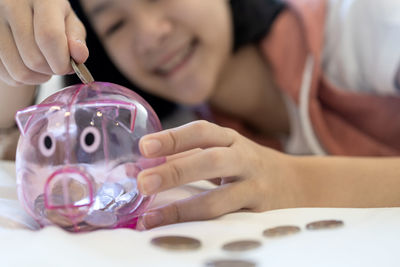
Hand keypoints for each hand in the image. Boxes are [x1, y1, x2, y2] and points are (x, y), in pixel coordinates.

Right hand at [0, 0, 87, 85]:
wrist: (19, 9)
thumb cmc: (51, 16)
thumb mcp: (68, 20)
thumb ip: (76, 38)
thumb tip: (79, 56)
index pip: (49, 36)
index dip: (61, 61)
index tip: (68, 67)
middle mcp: (10, 5)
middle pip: (34, 59)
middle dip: (52, 70)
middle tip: (57, 63)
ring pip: (19, 71)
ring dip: (38, 78)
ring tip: (45, 65)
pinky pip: (6, 75)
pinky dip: (23, 79)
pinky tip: (28, 65)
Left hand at [136, 120, 297, 229]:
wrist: (296, 183)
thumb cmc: (246, 166)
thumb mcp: (223, 152)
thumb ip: (185, 157)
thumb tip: (140, 167)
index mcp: (230, 139)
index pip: (201, 132)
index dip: (173, 138)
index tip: (144, 147)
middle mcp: (244, 159)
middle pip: (210, 160)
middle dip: (175, 171)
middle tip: (143, 182)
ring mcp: (255, 187)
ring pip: (220, 198)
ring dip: (183, 209)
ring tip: (151, 218)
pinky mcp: (260, 215)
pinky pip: (229, 222)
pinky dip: (202, 228)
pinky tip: (180, 233)